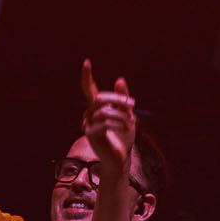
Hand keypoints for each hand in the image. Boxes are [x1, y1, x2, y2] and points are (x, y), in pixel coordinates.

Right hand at [79, 59, 135, 175]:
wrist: (120, 158)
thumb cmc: (123, 137)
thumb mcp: (127, 115)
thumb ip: (123, 99)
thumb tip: (119, 79)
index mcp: (97, 108)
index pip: (89, 89)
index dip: (87, 76)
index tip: (87, 62)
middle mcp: (89, 114)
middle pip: (99, 98)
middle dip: (117, 99)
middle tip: (132, 103)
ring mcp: (88, 125)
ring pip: (104, 111)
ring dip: (121, 115)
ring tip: (131, 122)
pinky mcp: (91, 135)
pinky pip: (104, 123)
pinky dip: (118, 124)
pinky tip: (127, 127)